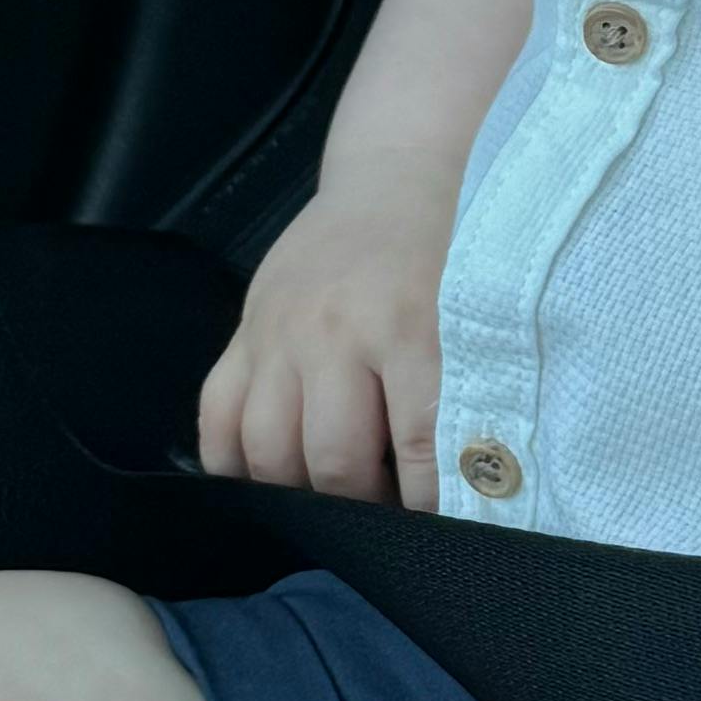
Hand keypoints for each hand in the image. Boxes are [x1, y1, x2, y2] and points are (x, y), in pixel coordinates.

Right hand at [195, 181, 453, 507]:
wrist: (400, 172)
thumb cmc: (455, 247)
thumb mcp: (480, 311)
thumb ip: (475, 390)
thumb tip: (483, 485)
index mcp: (408, 326)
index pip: (417, 451)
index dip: (432, 507)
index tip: (449, 528)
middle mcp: (334, 333)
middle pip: (333, 463)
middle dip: (366, 508)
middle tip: (394, 516)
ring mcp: (279, 333)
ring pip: (267, 452)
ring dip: (303, 493)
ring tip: (340, 499)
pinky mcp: (244, 330)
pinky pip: (216, 417)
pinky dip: (234, 465)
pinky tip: (267, 482)